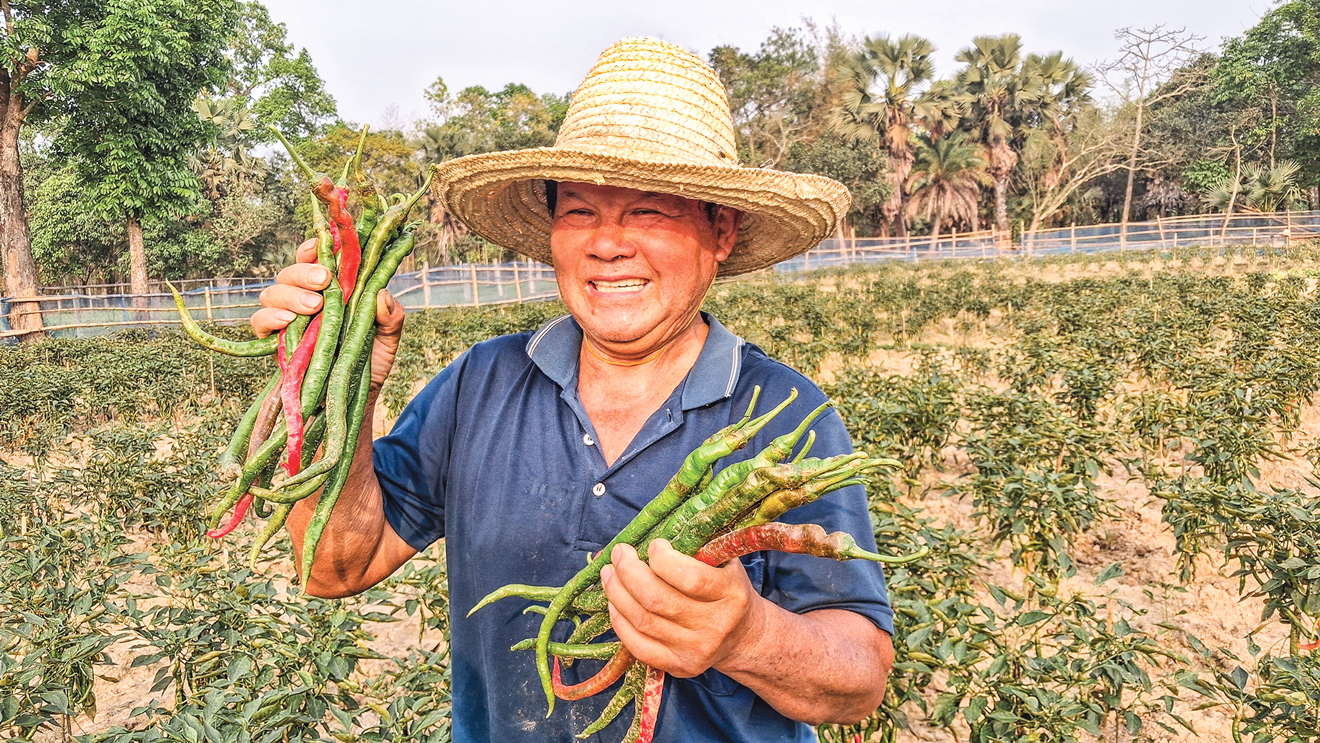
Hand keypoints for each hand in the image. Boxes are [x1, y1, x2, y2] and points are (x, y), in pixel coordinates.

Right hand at [251, 238, 404, 390]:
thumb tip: (381, 295)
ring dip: (289, 294)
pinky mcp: (274, 342)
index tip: (322, 245)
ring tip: (313, 306)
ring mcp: (288, 319)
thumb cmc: (370, 361)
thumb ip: (391, 317)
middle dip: (305, 271)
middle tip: (324, 280)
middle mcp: (306, 299)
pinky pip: (260, 323)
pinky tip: (286, 320)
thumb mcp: (389, 339)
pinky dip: (269, 318)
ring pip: (272, 292)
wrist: (356, 399)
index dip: (315, 248)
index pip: (316, 259)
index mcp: (332, 290)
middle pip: (291, 272)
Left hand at [600, 539, 766, 677]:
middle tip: (619, 552)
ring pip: (642, 620)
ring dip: (617, 592)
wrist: (743, 637)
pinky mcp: (677, 666)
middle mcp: (714, 626)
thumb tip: (654, 533)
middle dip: (628, 571)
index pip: (689, 578)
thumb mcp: (726, 564)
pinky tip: (614, 601)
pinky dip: (619, 620)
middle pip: (656, 599)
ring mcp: (694, 651)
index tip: (655, 545)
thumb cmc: (728, 591)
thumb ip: (698, 548)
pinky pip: (637, 645)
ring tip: (609, 572)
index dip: (662, 558)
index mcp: (730, 595)